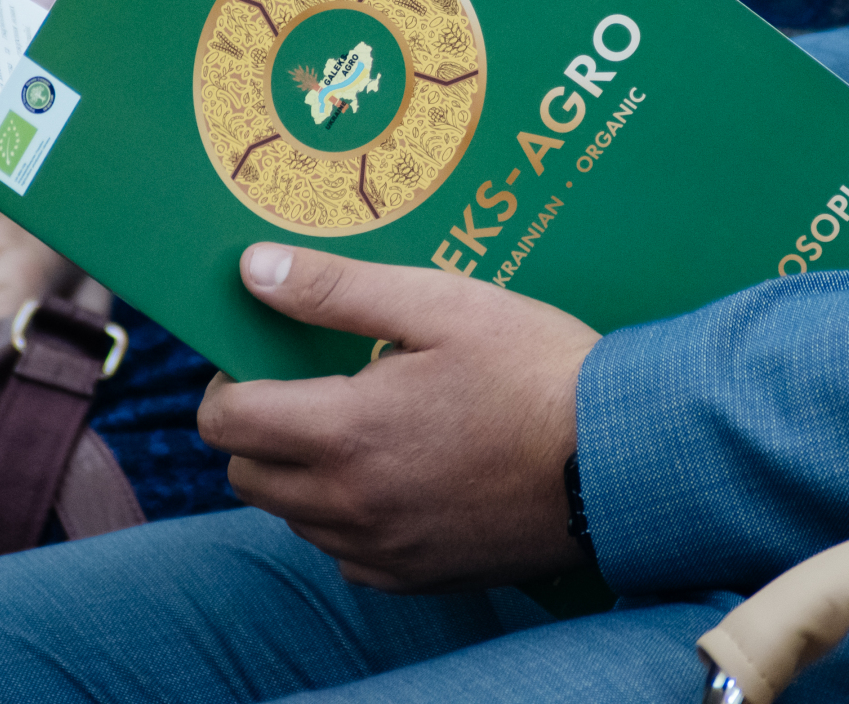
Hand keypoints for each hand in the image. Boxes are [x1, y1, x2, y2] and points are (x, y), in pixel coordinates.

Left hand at [197, 244, 600, 592]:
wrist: (622, 459)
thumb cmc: (535, 370)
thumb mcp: (440, 304)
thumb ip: (337, 290)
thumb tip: (254, 270)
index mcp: (344, 432)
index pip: (226, 422)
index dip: (229, 384)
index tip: (264, 362)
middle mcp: (350, 505)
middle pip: (246, 476)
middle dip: (260, 430)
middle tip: (313, 390)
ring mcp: (383, 551)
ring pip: (293, 518)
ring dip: (303, 475)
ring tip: (365, 428)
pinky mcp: (418, 578)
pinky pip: (346, 555)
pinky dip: (350, 519)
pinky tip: (398, 476)